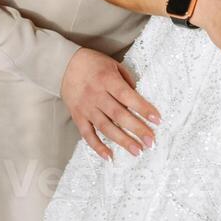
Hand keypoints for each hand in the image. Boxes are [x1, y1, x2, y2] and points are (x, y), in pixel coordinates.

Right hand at [59, 47, 160, 161]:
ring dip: (122, 141)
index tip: (157, 119)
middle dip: (136, 129)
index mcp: (107, 80)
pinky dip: (97, 147)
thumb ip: (127, 80)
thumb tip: (139, 98)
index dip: (143, 108)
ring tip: (137, 151)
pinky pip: (87, 135)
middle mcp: (96, 95)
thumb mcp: (113, 64)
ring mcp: (86, 108)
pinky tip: (110, 157)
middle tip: (151, 142)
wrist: (63, 65)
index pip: (128, 96)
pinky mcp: (78, 117)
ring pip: (105, 127)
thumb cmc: (93, 63)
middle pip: (118, 115)